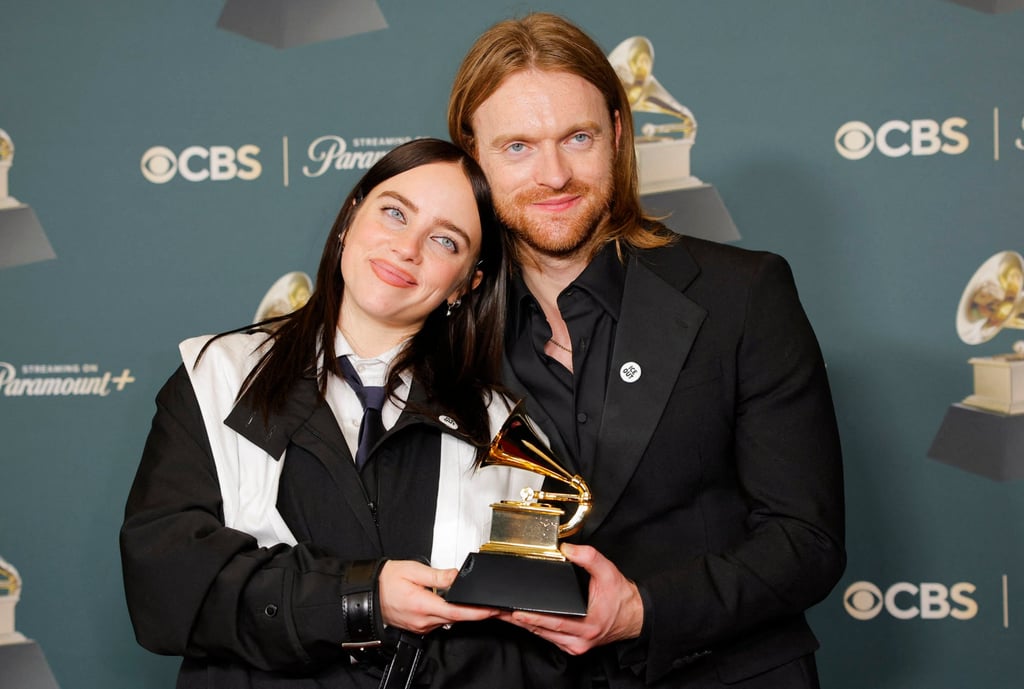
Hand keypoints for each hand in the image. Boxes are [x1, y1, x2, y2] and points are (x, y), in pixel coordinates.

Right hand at [378, 560, 498, 633]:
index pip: (456, 612)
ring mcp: (420, 626)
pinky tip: (448, 603)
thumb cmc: (386, 580)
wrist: (368, 592)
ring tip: (470, 601)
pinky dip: (447, 613)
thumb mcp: (414, 570)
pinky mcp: (418, 627)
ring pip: (448, 621)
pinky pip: (438, 622)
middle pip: (456, 618)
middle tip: (491, 604)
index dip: (477, 612)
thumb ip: (438, 575)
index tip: (492, 610)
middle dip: (474, 612)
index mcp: (422, 605)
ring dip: (459, 612)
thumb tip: (457, 576)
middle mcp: (422, 620)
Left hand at [500, 544, 643, 654]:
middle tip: (498, 610)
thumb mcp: (608, 571)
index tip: (515, 611)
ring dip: (523, 624)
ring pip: (542, 636)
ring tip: (503, 613)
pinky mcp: (573, 647)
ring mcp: (576, 646)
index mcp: (588, 625)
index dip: (533, 617)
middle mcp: (580, 640)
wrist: (635, 615)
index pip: (554, 622)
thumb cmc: (621, 597)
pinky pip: (548, 638)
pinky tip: (522, 619)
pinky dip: (535, 628)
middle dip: (518, 619)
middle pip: (542, 631)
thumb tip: (567, 548)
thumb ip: (589, 557)